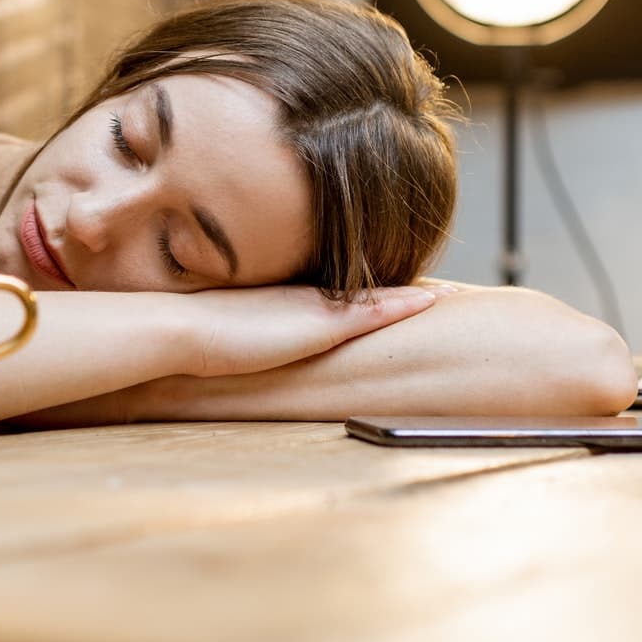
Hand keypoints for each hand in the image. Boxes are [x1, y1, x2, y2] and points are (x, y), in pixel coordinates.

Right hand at [186, 284, 436, 378]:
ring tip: (458, 296)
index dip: (383, 295)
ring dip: (419, 298)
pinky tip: (432, 303)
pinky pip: (373, 312)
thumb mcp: (234, 337)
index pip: (349, 296)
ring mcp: (318, 310)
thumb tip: (250, 350)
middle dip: (413, 294)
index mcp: (295, 303)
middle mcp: (312, 300)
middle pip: (374, 291)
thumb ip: (252, 338)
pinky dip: (404, 305)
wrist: (183, 331)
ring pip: (381, 298)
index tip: (414, 295)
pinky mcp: (319, 325)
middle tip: (453, 294)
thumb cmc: (199, 340)